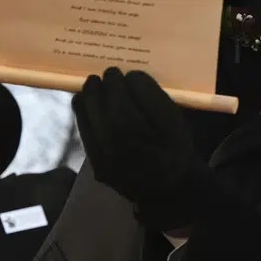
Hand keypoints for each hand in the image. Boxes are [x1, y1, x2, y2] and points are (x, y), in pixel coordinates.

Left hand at [72, 67, 201, 229]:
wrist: (170, 189)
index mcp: (138, 133)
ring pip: (88, 122)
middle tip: (103, 75)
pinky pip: (86, 136)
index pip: (120, 99)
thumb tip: (131, 78)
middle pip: (100, 108)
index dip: (117, 82)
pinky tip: (87, 106)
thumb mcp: (174, 121)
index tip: (118, 71)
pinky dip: (84, 117)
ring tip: (91, 88)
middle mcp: (116, 147)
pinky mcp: (97, 167)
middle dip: (99, 88)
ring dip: (87, 101)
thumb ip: (153, 97)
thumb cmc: (176, 149)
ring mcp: (104, 160)